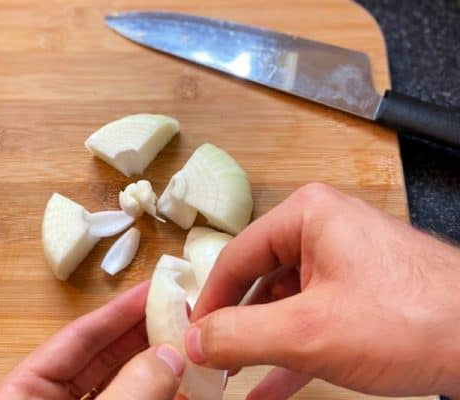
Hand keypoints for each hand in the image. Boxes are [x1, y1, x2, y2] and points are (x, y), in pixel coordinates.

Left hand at [0, 282, 183, 399]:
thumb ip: (128, 392)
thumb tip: (171, 354)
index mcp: (22, 394)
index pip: (77, 338)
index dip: (118, 311)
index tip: (153, 289)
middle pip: (104, 358)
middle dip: (144, 335)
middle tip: (179, 313)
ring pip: (123, 386)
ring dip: (158, 368)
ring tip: (188, 345)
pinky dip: (158, 397)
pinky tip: (185, 388)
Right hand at [185, 183, 459, 398]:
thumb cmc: (405, 319)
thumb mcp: (308, 332)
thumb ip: (242, 336)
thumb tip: (194, 342)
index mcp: (305, 215)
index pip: (237, 256)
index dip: (210, 300)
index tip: (191, 338)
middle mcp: (321, 228)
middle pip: (260, 278)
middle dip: (237, 325)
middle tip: (211, 360)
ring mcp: (342, 259)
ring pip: (285, 302)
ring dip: (262, 342)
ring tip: (233, 377)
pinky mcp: (358, 289)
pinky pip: (312, 315)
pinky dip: (291, 350)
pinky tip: (268, 388)